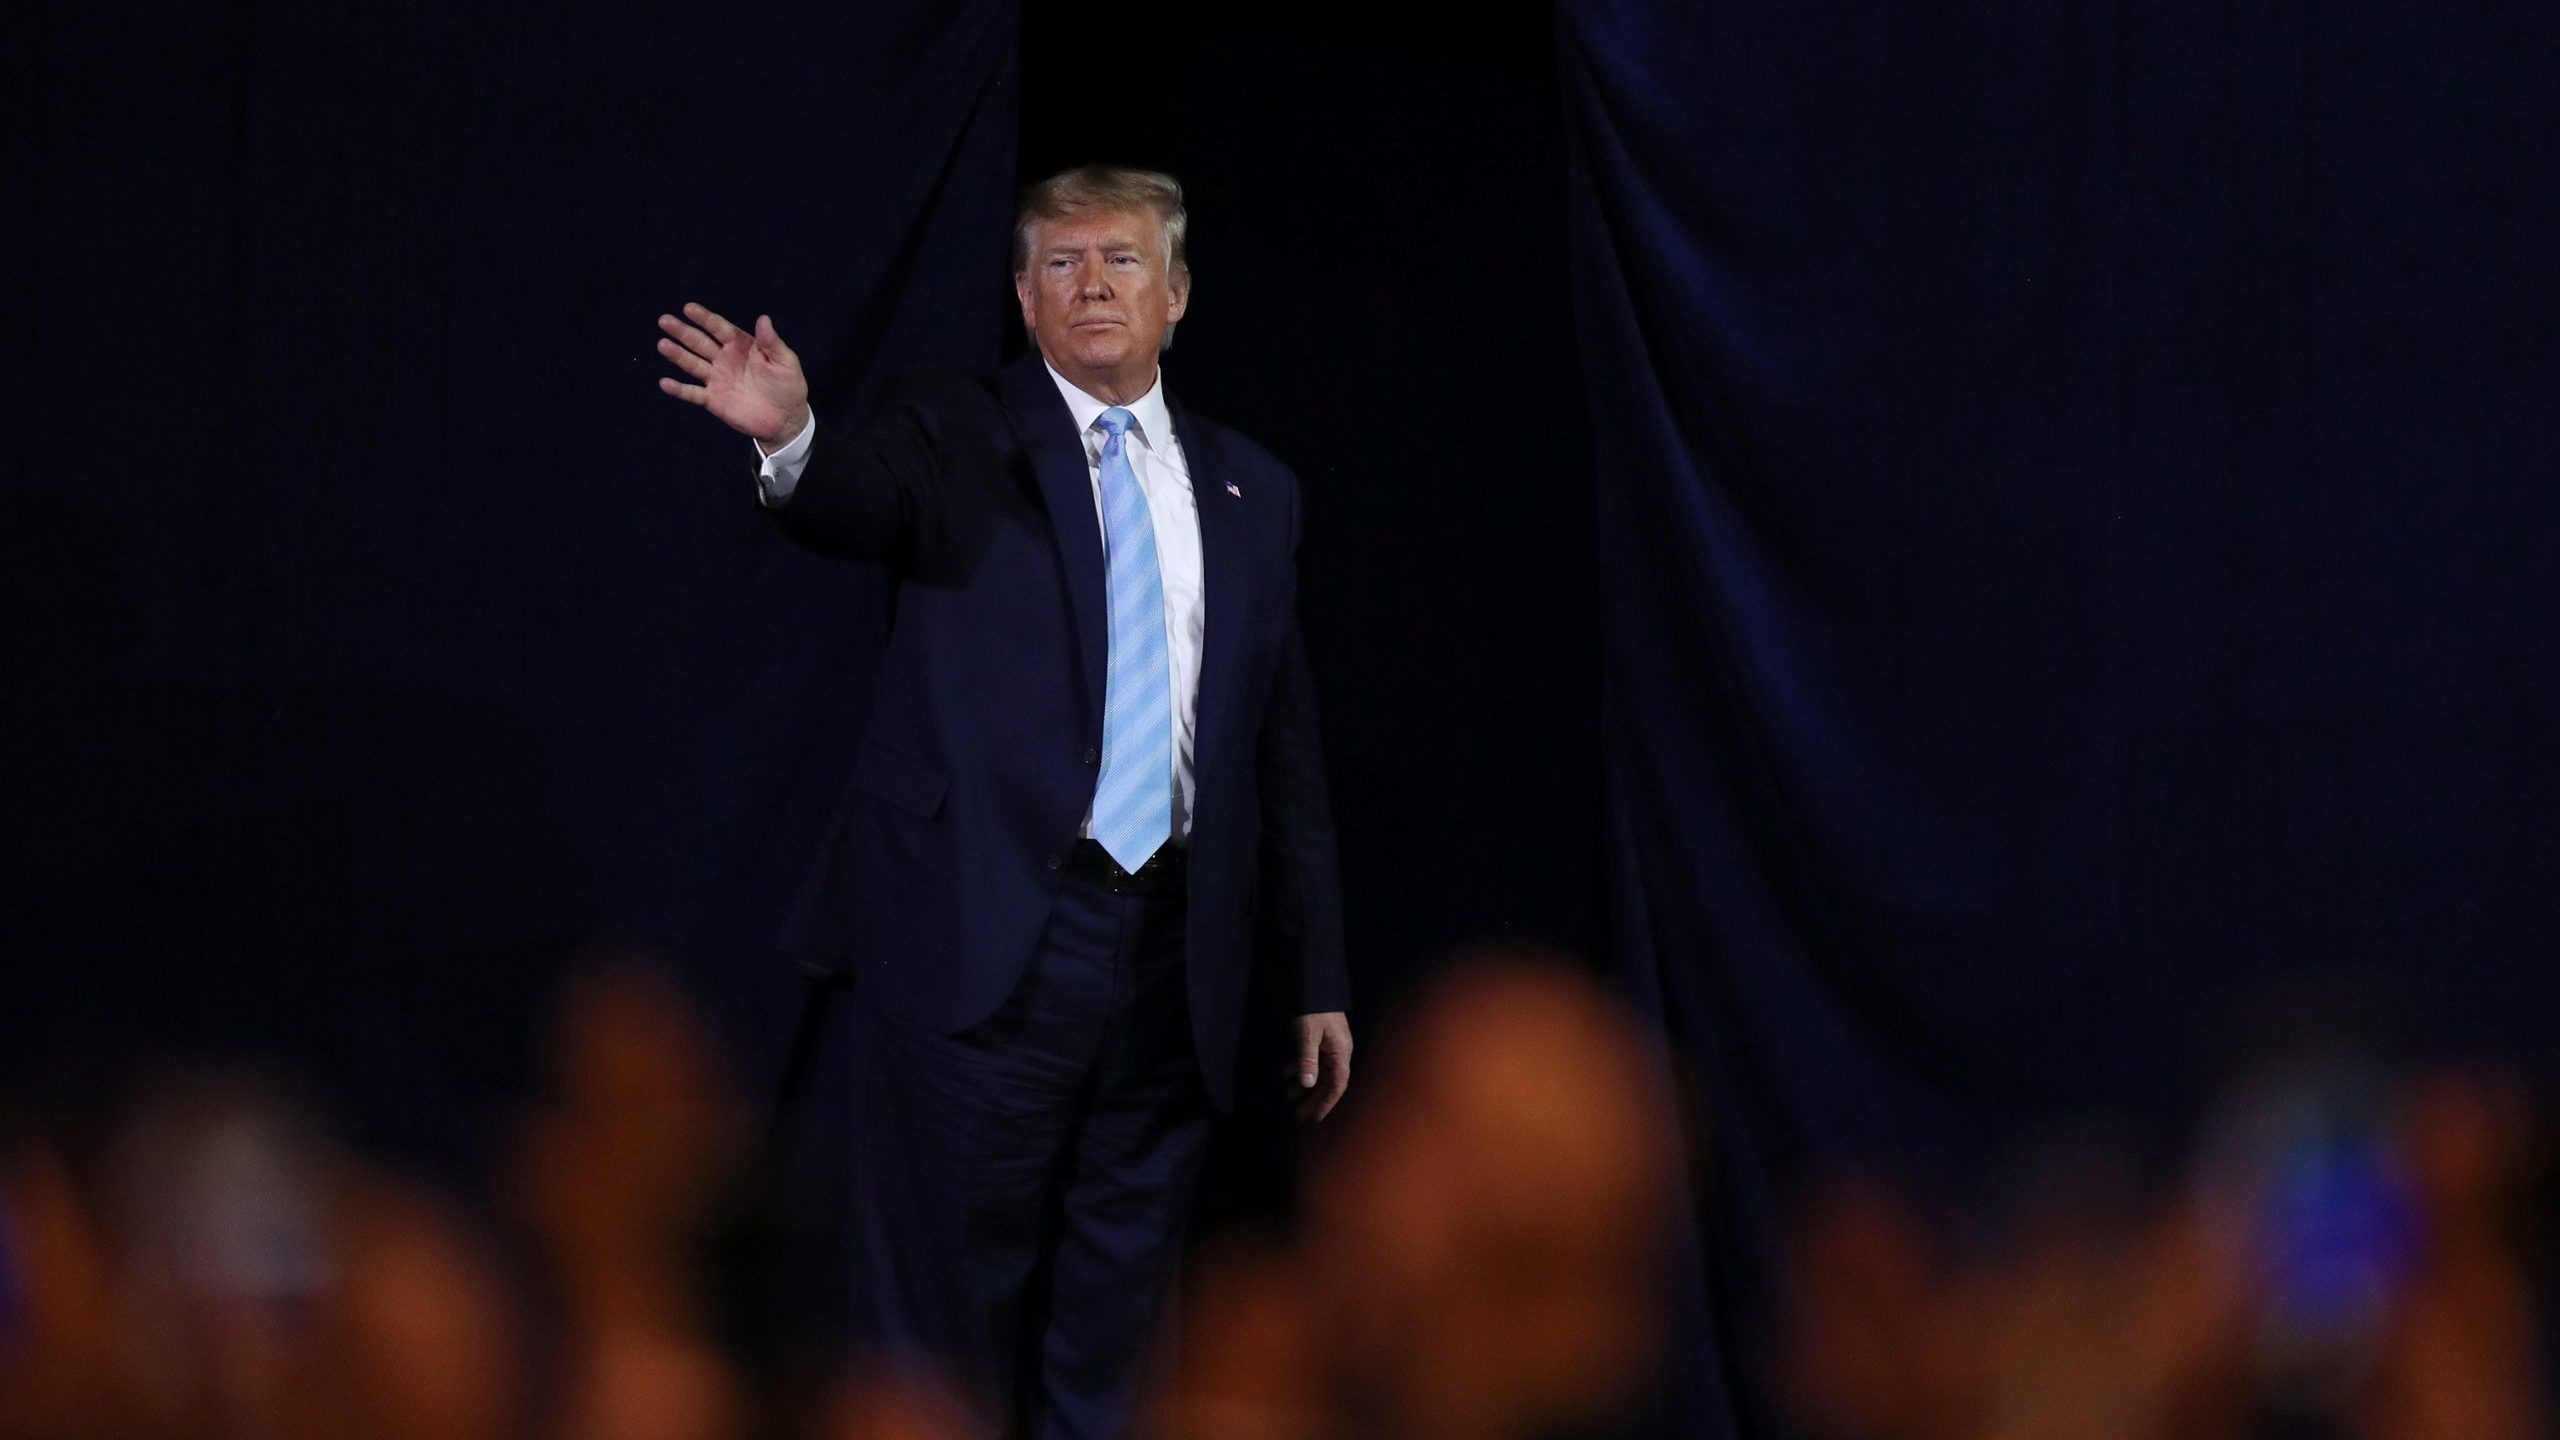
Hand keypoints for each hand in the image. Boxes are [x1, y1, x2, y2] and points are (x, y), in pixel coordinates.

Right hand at [655, 302, 810, 448]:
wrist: (787, 419)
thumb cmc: (788, 386)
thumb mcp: (786, 361)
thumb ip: (772, 342)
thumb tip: (763, 318)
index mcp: (741, 345)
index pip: (719, 328)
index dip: (705, 318)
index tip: (689, 308)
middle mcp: (725, 359)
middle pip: (700, 342)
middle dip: (683, 332)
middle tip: (665, 321)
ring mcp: (717, 379)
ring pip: (693, 364)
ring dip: (677, 355)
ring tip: (662, 344)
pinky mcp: (714, 400)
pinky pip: (693, 393)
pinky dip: (679, 389)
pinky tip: (665, 383)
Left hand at [1289, 1011, 1352, 1121]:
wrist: (1313, 983)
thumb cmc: (1313, 1009)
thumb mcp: (1308, 1035)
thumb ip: (1307, 1060)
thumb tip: (1307, 1084)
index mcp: (1340, 1052)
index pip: (1337, 1084)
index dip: (1326, 1102)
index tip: (1314, 1117)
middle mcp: (1338, 1052)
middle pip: (1327, 1082)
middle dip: (1313, 1098)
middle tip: (1299, 1115)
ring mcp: (1329, 1046)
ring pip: (1318, 1072)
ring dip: (1304, 1084)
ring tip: (1288, 1096)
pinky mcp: (1319, 1039)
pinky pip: (1311, 1060)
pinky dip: (1299, 1068)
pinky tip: (1286, 1074)